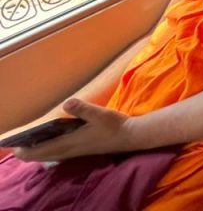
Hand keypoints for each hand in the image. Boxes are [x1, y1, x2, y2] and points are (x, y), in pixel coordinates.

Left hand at [13, 99, 134, 161]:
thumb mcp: (99, 114)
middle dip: (28, 153)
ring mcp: (76, 152)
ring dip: (38, 153)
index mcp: (70, 143)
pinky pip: (58, 155)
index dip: (26, 150)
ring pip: (50, 157)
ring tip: (30, 146)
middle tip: (18, 145)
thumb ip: (82, 109)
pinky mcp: (81, 151)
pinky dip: (48, 152)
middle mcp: (70, 150)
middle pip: (42, 156)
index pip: (41, 151)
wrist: (130, 137)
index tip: (15, 145)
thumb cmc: (114, 125)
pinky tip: (50, 145)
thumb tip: (67, 102)